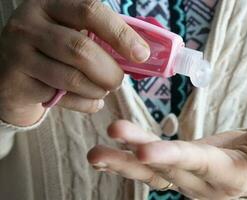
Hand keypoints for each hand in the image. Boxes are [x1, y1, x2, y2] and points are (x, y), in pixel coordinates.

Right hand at [0, 0, 149, 125]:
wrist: (11, 75)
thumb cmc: (54, 52)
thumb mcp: (73, 33)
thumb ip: (102, 37)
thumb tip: (142, 53)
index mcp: (50, 4)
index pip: (90, 11)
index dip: (121, 34)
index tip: (141, 55)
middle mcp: (29, 24)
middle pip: (81, 49)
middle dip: (110, 71)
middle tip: (119, 81)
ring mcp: (18, 54)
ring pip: (73, 78)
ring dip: (98, 90)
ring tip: (103, 90)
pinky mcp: (15, 83)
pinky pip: (62, 99)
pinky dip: (85, 104)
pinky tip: (89, 101)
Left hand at [87, 121, 246, 199]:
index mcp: (230, 173)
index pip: (197, 164)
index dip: (172, 157)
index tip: (144, 151)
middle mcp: (204, 183)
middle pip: (165, 171)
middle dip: (133, 160)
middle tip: (100, 151)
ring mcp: (189, 180)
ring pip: (153, 174)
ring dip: (123, 162)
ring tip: (95, 154)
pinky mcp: (181, 171)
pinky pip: (153, 169)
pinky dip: (129, 161)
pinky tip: (108, 152)